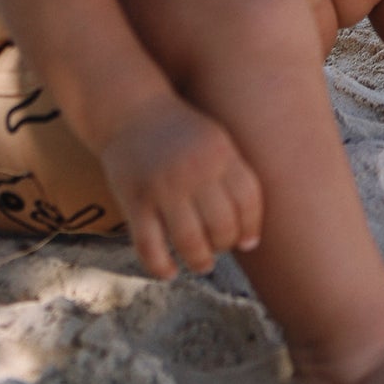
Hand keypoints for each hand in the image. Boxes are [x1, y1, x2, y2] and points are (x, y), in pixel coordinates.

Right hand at [99, 96, 262, 280]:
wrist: (132, 111)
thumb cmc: (182, 132)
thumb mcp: (217, 141)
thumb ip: (235, 176)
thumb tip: (251, 234)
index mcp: (220, 154)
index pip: (248, 200)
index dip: (252, 227)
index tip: (249, 243)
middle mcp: (195, 171)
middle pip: (222, 225)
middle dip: (225, 245)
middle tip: (220, 249)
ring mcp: (164, 187)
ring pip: (189, 241)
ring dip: (199, 261)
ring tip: (202, 264)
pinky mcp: (135, 201)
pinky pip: (149, 246)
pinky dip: (160, 266)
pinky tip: (169, 272)